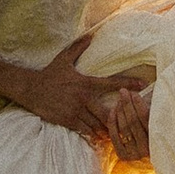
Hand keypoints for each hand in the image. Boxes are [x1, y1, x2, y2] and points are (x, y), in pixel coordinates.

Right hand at [0, 34, 143, 146]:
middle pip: (108, 112)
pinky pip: (85, 131)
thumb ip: (79, 47)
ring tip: (120, 133)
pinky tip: (101, 139)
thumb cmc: (50, 73)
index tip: (142, 85)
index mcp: (85, 83)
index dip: (128, 84)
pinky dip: (93, 135)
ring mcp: (75, 111)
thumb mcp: (64, 58)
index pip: (111, 83)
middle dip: (120, 117)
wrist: (31, 89)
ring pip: (97, 124)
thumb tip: (91, 34)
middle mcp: (83, 98)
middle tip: (132, 121)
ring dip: (108, 129)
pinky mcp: (68, 121)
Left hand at [103, 83, 154, 165]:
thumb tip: (148, 90)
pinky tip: (113, 111)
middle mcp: (146, 149)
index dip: (139, 104)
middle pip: (133, 122)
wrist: (152, 159)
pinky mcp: (124, 156)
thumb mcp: (160, 123)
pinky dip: (113, 123)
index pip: (146, 118)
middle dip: (127, 104)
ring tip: (119, 100)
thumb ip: (154, 110)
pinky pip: (115, 136)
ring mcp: (134, 154)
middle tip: (123, 92)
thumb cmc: (158, 135)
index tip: (134, 93)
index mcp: (158, 139)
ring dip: (119, 111)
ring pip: (124, 128)